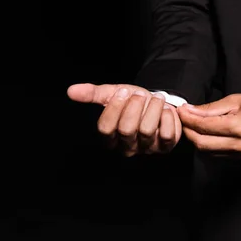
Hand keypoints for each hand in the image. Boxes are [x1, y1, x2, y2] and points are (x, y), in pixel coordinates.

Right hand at [67, 83, 181, 155]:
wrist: (158, 102)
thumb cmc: (133, 101)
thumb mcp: (113, 94)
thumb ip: (93, 94)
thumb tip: (71, 91)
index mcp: (110, 137)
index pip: (105, 128)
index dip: (114, 108)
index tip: (123, 91)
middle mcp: (127, 147)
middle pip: (126, 129)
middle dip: (134, 106)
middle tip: (140, 94)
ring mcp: (147, 148)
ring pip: (147, 130)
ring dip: (153, 108)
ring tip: (156, 98)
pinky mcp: (166, 146)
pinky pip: (168, 134)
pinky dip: (168, 118)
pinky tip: (166, 109)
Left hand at [177, 93, 240, 157]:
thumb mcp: (237, 100)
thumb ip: (212, 108)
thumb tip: (191, 110)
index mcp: (238, 127)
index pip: (203, 126)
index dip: (188, 118)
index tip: (181, 110)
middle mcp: (237, 144)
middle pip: (200, 143)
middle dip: (187, 130)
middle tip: (184, 118)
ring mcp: (239, 154)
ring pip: (206, 152)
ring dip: (195, 139)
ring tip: (193, 125)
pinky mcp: (239, 158)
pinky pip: (215, 155)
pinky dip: (206, 145)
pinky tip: (205, 134)